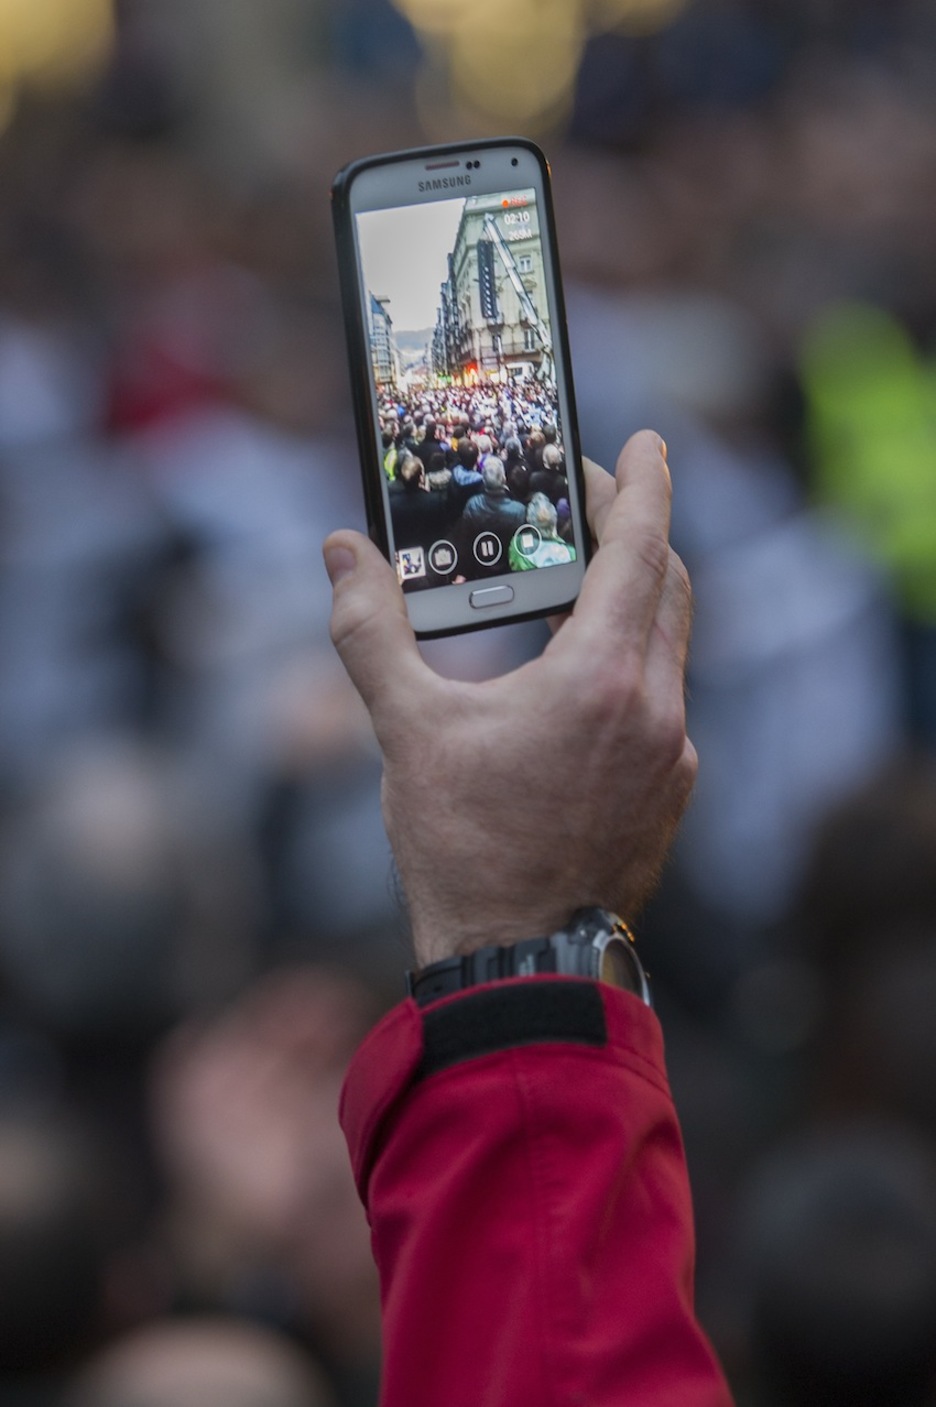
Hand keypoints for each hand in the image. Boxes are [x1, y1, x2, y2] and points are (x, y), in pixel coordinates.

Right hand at [323, 431, 696, 967]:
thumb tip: (342, 555)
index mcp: (600, 680)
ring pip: (669, 644)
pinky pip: (664, 697)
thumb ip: (371, 631)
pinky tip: (580, 673)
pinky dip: (633, 659)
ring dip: (634, 597)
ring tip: (575, 579)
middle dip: (635, 532)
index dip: (643, 485)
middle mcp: (655, 710)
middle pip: (665, 586)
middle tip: (590, 501)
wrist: (519, 960)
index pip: (640, 550)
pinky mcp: (670, 790)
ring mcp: (672, 754)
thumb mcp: (406, 730)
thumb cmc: (465, 849)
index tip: (644, 443)